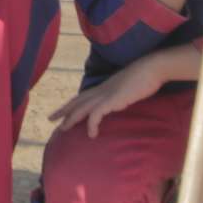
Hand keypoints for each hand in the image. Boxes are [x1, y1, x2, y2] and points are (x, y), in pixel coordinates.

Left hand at [48, 49, 194, 137]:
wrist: (152, 68)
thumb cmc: (144, 78)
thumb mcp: (128, 88)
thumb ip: (120, 95)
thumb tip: (118, 102)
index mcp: (104, 87)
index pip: (82, 96)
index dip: (70, 104)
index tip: (60, 112)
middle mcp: (101, 90)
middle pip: (77, 101)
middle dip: (63, 111)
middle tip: (50, 119)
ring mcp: (106, 94)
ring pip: (82, 108)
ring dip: (71, 118)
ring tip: (63, 129)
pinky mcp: (113, 100)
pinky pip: (96, 114)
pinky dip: (91, 124)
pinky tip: (92, 134)